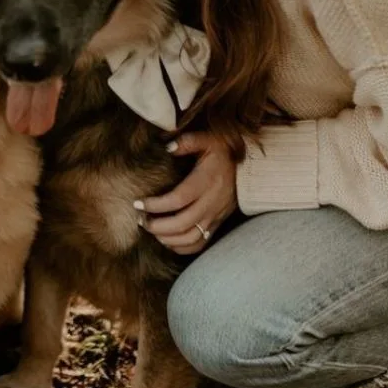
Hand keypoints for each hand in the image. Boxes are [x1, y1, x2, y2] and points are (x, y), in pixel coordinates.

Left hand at [137, 131, 237, 254]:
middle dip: (157, 226)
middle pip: (182, 223)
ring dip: (167, 238)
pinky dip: (181, 247)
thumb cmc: (222, 154)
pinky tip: (166, 240)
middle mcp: (211, 202)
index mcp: (206, 182)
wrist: (249, 170)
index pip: (178, 199)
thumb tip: (168, 147)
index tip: (138, 204)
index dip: (156, 205)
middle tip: (140, 220)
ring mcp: (215, 216)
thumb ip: (188, 142)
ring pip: (190, 238)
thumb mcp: (208, 140)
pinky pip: (200, 244)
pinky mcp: (217, 224)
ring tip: (150, 229)